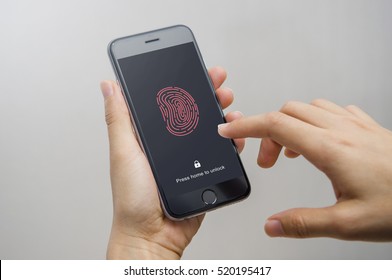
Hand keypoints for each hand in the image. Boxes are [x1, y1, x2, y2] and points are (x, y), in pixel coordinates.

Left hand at [100, 67, 244, 258]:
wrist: (153, 236)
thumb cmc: (133, 200)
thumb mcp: (123, 153)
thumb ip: (119, 119)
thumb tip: (109, 86)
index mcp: (148, 136)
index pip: (166, 100)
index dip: (180, 81)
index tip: (191, 66)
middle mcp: (169, 143)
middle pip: (191, 110)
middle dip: (207, 91)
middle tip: (218, 80)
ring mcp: (187, 157)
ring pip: (209, 127)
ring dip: (222, 111)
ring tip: (228, 103)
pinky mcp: (203, 171)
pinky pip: (220, 151)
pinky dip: (231, 139)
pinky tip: (235, 133)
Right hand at [218, 99, 391, 240]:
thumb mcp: (348, 224)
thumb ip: (304, 223)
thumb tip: (273, 225)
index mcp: (330, 149)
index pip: (275, 125)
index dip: (246, 125)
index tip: (228, 128)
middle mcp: (341, 130)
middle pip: (287, 113)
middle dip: (266, 132)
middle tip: (266, 162)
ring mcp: (356, 125)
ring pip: (309, 108)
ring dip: (290, 125)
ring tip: (291, 153)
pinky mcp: (368, 127)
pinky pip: (332, 110)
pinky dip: (314, 120)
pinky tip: (320, 140)